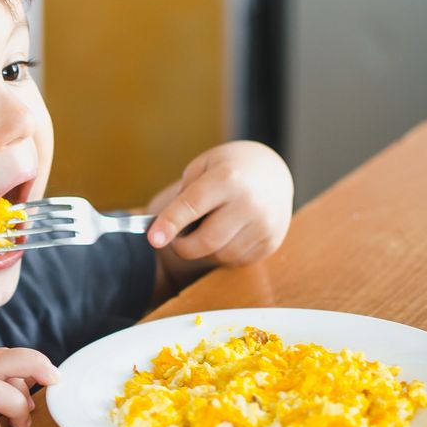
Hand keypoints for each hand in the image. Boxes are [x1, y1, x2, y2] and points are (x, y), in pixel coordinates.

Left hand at [147, 140, 292, 266]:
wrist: (273, 173)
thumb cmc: (230, 168)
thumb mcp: (204, 165)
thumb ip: (185, 194)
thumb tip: (169, 230)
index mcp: (227, 178)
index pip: (192, 206)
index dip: (169, 224)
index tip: (153, 239)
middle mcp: (249, 203)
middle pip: (206, 241)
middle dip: (182, 246)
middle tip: (176, 238)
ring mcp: (264, 225)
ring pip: (220, 255)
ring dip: (205, 250)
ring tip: (208, 229)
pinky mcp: (271, 242)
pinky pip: (236, 261)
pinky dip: (223, 253)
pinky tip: (227, 234)